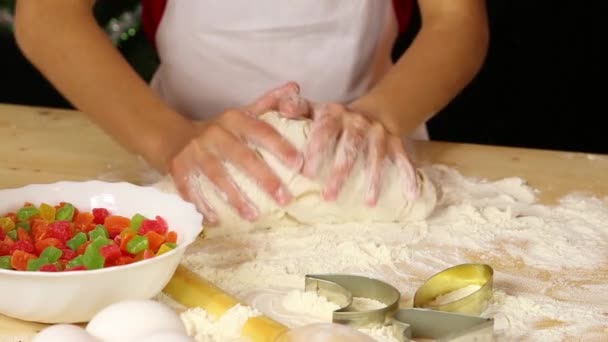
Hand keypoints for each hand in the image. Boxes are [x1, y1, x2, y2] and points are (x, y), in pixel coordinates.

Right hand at [169, 82, 307, 224]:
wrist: (172, 136)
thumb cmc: (219, 130)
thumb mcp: (242, 113)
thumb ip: (269, 103)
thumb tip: (295, 86)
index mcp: (234, 119)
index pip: (260, 131)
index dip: (280, 146)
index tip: (299, 163)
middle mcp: (214, 133)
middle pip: (241, 157)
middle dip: (264, 178)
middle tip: (285, 198)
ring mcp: (194, 152)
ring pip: (216, 175)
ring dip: (235, 197)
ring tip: (254, 216)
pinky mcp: (178, 169)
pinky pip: (190, 189)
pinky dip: (202, 205)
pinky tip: (216, 220)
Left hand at [301, 103, 418, 205]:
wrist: (373, 112)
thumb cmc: (333, 119)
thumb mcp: (314, 110)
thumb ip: (296, 108)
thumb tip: (285, 108)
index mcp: (335, 114)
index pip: (325, 128)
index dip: (317, 148)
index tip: (306, 172)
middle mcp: (358, 122)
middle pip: (351, 146)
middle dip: (341, 172)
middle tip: (329, 196)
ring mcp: (379, 133)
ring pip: (377, 156)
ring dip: (373, 180)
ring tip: (368, 203)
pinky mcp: (396, 143)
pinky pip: (404, 159)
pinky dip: (408, 176)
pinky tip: (411, 196)